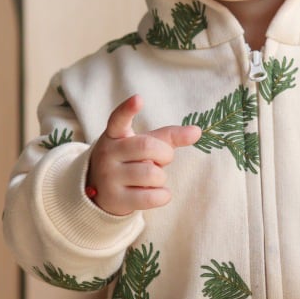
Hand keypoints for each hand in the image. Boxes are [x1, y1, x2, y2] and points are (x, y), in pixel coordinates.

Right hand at [87, 94, 200, 215]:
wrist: (102, 191)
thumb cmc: (130, 161)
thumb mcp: (145, 144)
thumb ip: (169, 137)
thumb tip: (197, 131)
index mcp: (114, 135)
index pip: (118, 119)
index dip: (128, 109)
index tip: (139, 99)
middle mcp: (107, 153)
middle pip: (147, 147)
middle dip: (165, 154)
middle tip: (163, 160)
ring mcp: (108, 177)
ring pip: (151, 174)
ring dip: (161, 177)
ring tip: (153, 178)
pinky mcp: (115, 199)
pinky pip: (151, 198)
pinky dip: (163, 195)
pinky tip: (158, 193)